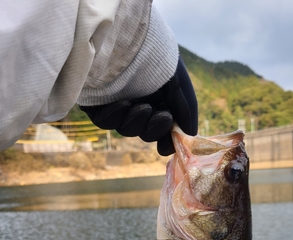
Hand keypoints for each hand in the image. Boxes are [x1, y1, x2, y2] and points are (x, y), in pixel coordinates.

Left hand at [80, 56, 197, 155]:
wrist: (128, 36)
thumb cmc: (157, 57)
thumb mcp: (180, 86)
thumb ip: (186, 114)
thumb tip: (187, 138)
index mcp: (157, 98)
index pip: (160, 130)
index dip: (166, 139)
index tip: (172, 141)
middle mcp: (137, 101)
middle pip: (145, 132)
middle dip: (155, 129)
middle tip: (164, 116)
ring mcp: (116, 102)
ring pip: (126, 129)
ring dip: (137, 123)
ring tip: (144, 106)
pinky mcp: (95, 102)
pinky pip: (104, 122)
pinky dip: (115, 116)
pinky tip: (124, 103)